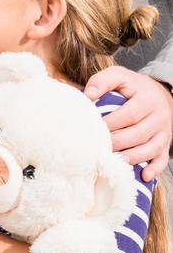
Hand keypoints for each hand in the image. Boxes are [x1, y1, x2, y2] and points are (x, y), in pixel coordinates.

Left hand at [84, 66, 172, 181]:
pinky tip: (143, 176)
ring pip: (150, 149)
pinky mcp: (166, 144)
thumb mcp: (120, 76)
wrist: (161, 93)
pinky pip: (162, 159)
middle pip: (138, 134)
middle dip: (116, 143)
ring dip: (131, 158)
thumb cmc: (134, 87)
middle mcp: (159, 116)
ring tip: (113, 162)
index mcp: (147, 99)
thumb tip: (87, 96)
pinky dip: (154, 169)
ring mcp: (164, 132)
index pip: (129, 115)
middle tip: (98, 149)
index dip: (111, 124)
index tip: (94, 130)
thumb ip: (103, 81)